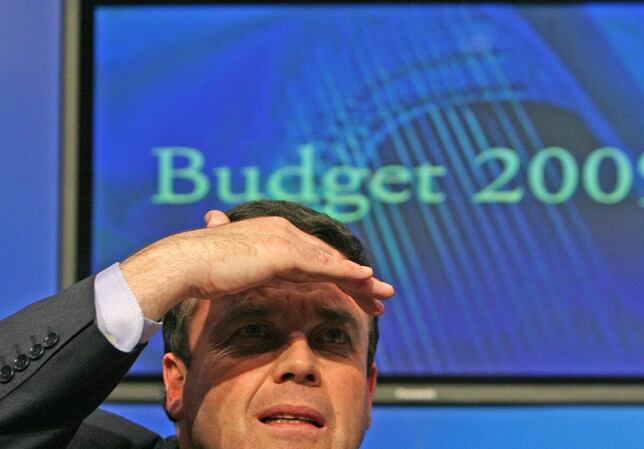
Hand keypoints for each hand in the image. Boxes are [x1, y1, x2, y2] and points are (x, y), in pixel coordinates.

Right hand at [120, 210, 393, 320]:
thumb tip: (211, 217)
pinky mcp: (285, 254)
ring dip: (362, 281)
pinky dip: (349, 275)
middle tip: (381, 296)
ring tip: (385, 296)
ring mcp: (286, 240)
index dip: (337, 273)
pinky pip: (325, 268)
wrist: (183, 264)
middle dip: (357, 279)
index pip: (314, 255)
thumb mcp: (222, 256)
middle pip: (330, 258)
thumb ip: (229, 244)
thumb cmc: (198, 266)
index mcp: (273, 231)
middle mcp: (284, 230)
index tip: (356, 290)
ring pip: (333, 263)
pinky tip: (368, 282)